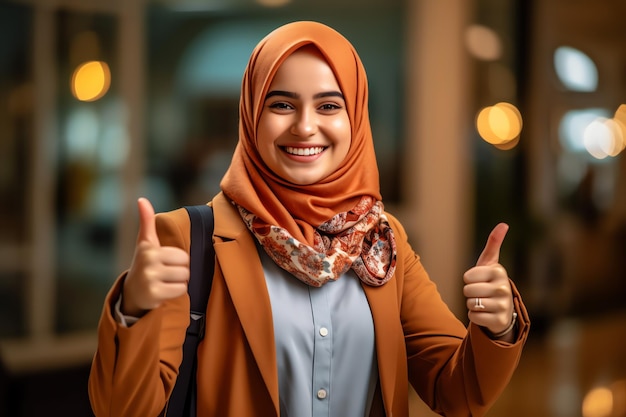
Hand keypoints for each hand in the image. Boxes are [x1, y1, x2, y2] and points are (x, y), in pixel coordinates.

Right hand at [121, 198, 189, 316]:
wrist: (131, 292)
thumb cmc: (144, 263)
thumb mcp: (145, 243)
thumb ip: (146, 222)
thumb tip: (141, 200)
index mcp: (149, 248)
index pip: (183, 256)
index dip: (178, 261)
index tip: (164, 263)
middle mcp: (148, 262)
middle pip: (185, 268)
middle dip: (179, 272)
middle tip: (165, 274)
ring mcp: (150, 279)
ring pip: (184, 280)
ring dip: (178, 283)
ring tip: (164, 282)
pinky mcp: (154, 294)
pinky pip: (180, 290)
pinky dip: (175, 293)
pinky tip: (163, 291)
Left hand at [463, 223, 514, 338]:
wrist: (503, 309)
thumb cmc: (491, 282)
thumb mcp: (491, 263)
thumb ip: (494, 243)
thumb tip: (503, 224)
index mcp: (499, 271)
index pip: (467, 276)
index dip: (469, 279)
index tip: (480, 280)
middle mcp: (504, 288)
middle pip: (467, 290)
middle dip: (470, 292)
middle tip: (481, 293)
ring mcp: (503, 305)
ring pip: (470, 304)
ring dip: (473, 304)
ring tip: (484, 302)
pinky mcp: (499, 320)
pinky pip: (473, 317)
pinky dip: (475, 316)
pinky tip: (485, 313)